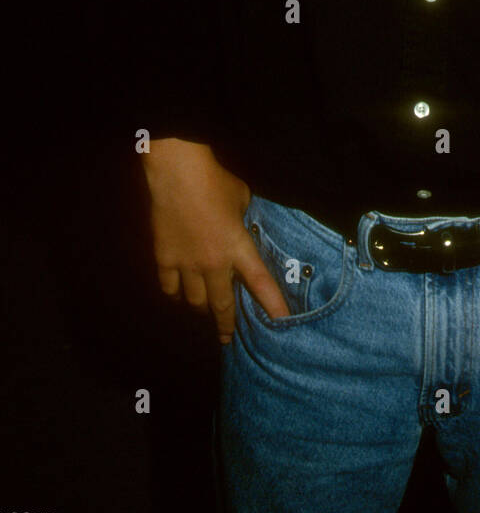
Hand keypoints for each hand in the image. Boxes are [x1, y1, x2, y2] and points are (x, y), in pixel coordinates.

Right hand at [142, 138, 289, 343]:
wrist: (178, 174)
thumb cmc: (215, 181)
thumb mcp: (242, 199)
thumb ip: (242, 220)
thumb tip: (240, 225)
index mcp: (238, 247)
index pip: (260, 282)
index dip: (273, 305)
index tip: (282, 322)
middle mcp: (213, 263)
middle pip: (221, 305)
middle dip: (226, 324)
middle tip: (227, 337)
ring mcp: (186, 264)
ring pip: (194, 301)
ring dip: (201, 307)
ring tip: (204, 310)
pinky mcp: (164, 259)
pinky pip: (170, 288)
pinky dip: (176, 293)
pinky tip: (179, 293)